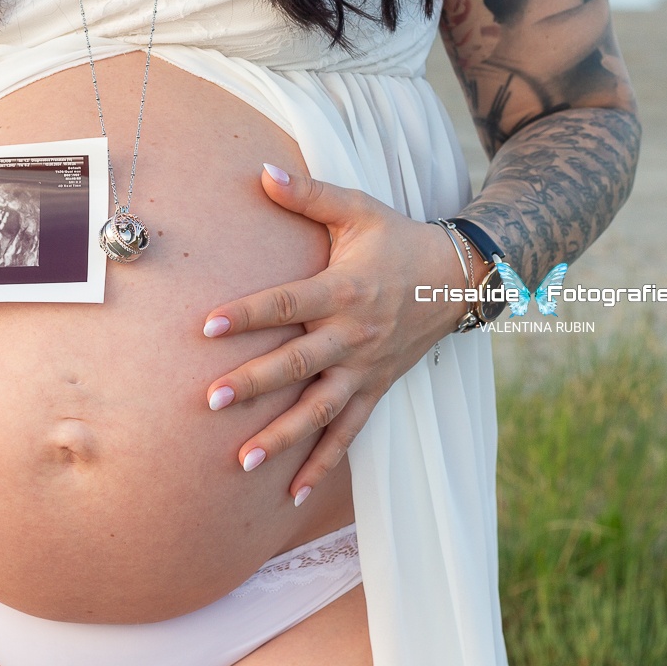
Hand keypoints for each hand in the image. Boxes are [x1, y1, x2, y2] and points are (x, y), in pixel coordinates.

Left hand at [203, 163, 466, 504]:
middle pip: (298, 364)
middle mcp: (353, 335)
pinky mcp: (376, 390)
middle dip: (254, 384)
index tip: (207, 325)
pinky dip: (323, 465)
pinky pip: (349, 434)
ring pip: (320, 410)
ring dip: (283, 438)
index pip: (287, 303)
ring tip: (243, 462)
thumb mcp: (358, 210)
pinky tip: (293, 495)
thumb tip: (261, 170)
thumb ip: (310, 195)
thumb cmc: (398, 240)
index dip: (248, 313)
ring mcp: (365, 369)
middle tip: (211, 401)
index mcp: (343, 290)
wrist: (459, 277)